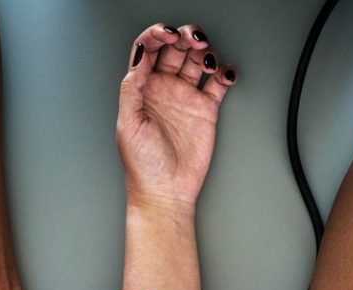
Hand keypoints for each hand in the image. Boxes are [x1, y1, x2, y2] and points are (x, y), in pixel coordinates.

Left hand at [117, 23, 236, 210]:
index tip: (167, 34)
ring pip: (197, 60)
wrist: (166, 192)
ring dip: (204, 51)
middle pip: (175, 48)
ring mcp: (185, 97)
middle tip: (193, 40)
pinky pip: (218, 83)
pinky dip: (224, 73)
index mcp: (142, 88)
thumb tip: (140, 57)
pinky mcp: (206, 110)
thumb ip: (132, 88)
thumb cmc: (143, 165)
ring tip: (207, 60)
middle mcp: (164, 88)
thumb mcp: (128, 123)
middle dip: (184, 36)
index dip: (157, 34)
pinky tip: (225, 73)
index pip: (148, 48)